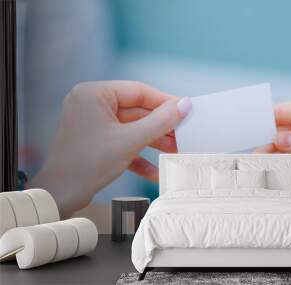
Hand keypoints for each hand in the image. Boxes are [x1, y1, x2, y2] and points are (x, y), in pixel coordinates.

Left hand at [28, 81, 191, 217]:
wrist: (59, 196)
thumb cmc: (86, 164)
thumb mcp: (129, 141)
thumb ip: (160, 121)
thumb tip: (183, 105)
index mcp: (94, 94)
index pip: (138, 91)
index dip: (165, 101)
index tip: (185, 109)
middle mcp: (92, 104)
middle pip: (137, 110)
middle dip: (160, 127)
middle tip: (182, 134)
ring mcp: (93, 123)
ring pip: (132, 127)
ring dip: (153, 141)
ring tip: (174, 151)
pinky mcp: (96, 140)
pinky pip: (123, 141)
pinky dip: (138, 154)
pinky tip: (154, 169)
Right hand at [255, 99, 290, 184]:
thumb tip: (277, 138)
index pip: (281, 111)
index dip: (265, 118)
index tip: (251, 129)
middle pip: (272, 126)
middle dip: (261, 137)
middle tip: (252, 150)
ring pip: (271, 142)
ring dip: (264, 152)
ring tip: (257, 163)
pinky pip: (276, 155)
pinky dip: (270, 161)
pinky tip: (265, 167)